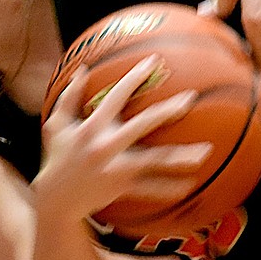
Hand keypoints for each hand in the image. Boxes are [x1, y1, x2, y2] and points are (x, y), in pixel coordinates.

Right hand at [36, 56, 207, 222]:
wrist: (56, 197)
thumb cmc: (57, 156)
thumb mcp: (55, 125)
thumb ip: (69, 97)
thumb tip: (81, 69)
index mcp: (91, 127)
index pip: (116, 97)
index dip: (134, 78)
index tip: (153, 62)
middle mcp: (105, 145)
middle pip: (143, 124)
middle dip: (167, 111)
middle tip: (189, 99)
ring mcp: (116, 167)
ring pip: (154, 161)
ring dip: (180, 157)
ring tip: (205, 152)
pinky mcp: (122, 186)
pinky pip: (150, 188)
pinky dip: (169, 188)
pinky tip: (190, 185)